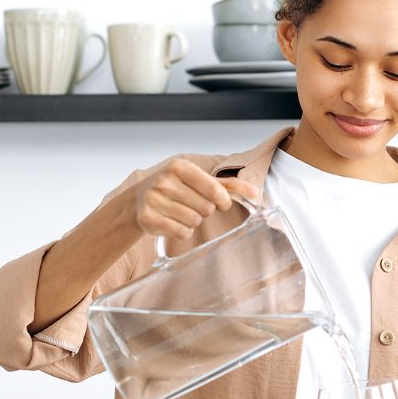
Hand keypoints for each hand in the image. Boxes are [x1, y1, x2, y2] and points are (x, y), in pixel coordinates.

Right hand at [131, 157, 260, 238]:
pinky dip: (182, 231)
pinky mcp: (147, 218)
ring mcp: (154, 199)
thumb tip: (258, 194)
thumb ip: (230, 185)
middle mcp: (164, 180)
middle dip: (205, 210)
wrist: (139, 200)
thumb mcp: (201, 180)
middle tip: (193, 205)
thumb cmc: (178, 188)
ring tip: (182, 212)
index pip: (215, 190)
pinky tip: (173, 221)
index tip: (221, 202)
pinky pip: (181, 232)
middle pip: (206, 208)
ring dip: (194, 221)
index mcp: (180, 166)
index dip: (223, 201)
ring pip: (194, 221)